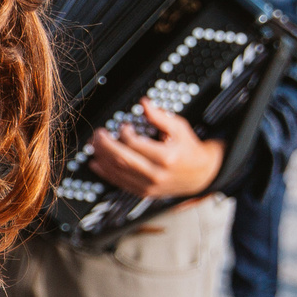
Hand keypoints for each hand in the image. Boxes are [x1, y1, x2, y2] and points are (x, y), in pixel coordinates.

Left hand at [85, 100, 224, 198]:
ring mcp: (149, 186)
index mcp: (166, 157)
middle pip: (122, 159)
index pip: (135, 144)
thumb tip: (144, 104)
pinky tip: (96, 163)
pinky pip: (120, 183)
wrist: (202, 174)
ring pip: (117, 172)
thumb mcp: (179, 128)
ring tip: (94, 146)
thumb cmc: (189, 150)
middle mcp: (156, 174)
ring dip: (102, 158)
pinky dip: (105, 173)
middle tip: (98, 134)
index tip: (123, 126)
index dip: (124, 134)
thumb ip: (160, 117)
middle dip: (105, 145)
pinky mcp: (144, 192)